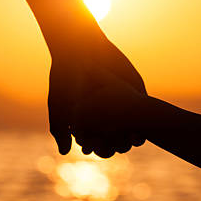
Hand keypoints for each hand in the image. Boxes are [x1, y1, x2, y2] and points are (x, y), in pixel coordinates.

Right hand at [48, 36, 146, 154]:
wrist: (79, 48)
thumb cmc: (64, 76)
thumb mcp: (59, 105)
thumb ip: (60, 130)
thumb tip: (66, 153)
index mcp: (91, 117)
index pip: (97, 141)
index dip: (96, 148)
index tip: (92, 151)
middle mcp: (108, 111)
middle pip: (116, 136)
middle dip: (116, 144)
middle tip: (114, 149)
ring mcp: (123, 101)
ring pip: (131, 125)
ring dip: (131, 136)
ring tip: (128, 141)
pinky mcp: (135, 90)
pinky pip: (141, 108)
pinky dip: (141, 120)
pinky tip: (138, 128)